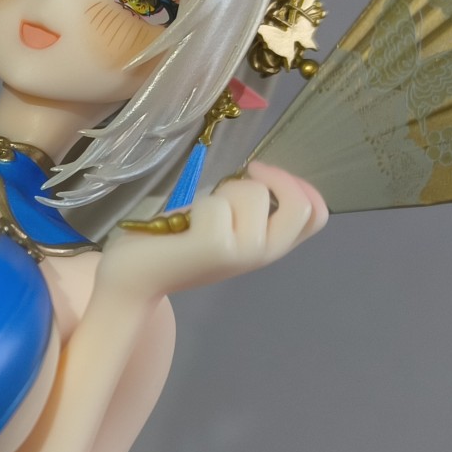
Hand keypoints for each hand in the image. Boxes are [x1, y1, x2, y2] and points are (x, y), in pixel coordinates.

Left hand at [95, 163, 327, 303]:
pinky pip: (219, 202)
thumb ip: (252, 210)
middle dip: (272, 178)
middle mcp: (263, 253)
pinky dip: (200, 203)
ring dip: (225, 190)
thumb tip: (267, 175)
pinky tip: (184, 225)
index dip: (300, 186)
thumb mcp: (226, 224)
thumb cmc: (178, 243)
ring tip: (200, 213)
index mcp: (270, 246)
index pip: (316, 215)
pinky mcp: (215, 246)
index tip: (264, 175)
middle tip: (238, 180)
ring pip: (254, 193)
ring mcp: (242, 252)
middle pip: (300, 204)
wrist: (135, 276)